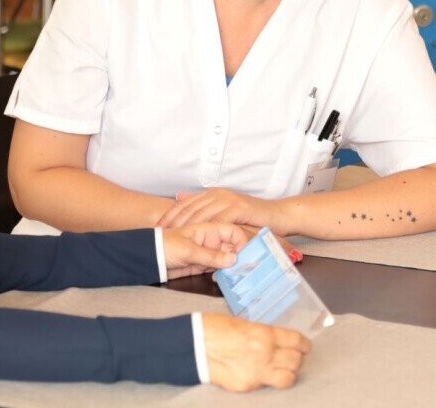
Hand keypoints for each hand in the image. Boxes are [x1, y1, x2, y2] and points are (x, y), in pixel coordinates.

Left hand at [157, 188, 284, 232]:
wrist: (279, 215)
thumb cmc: (252, 218)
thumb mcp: (225, 211)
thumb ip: (204, 206)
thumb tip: (180, 196)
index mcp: (212, 194)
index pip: (184, 204)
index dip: (169, 216)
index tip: (156, 228)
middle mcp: (217, 194)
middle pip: (188, 209)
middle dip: (172, 223)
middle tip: (160, 236)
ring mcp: (228, 200)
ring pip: (201, 214)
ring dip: (186, 228)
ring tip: (174, 240)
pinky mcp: (238, 208)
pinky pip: (218, 221)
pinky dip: (208, 232)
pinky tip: (198, 241)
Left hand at [162, 222, 249, 278]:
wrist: (147, 258)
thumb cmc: (165, 246)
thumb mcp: (188, 250)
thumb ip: (210, 255)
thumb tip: (233, 259)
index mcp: (209, 228)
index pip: (233, 231)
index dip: (242, 241)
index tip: (245, 256)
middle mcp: (211, 240)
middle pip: (233, 246)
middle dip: (239, 257)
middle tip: (243, 270)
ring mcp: (208, 252)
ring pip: (227, 259)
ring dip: (231, 267)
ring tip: (234, 276)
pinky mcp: (202, 265)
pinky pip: (218, 269)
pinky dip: (222, 274)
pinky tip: (222, 279)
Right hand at [201, 313, 310, 390]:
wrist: (192, 345)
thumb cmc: (214, 328)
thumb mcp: (243, 324)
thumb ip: (262, 333)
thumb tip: (275, 340)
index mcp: (265, 334)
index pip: (297, 341)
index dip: (304, 345)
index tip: (304, 347)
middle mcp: (265, 354)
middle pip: (296, 361)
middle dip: (296, 359)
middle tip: (291, 357)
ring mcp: (256, 373)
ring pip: (288, 379)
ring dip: (287, 373)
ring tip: (280, 370)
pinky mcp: (247, 386)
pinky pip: (265, 386)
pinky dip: (265, 381)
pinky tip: (258, 374)